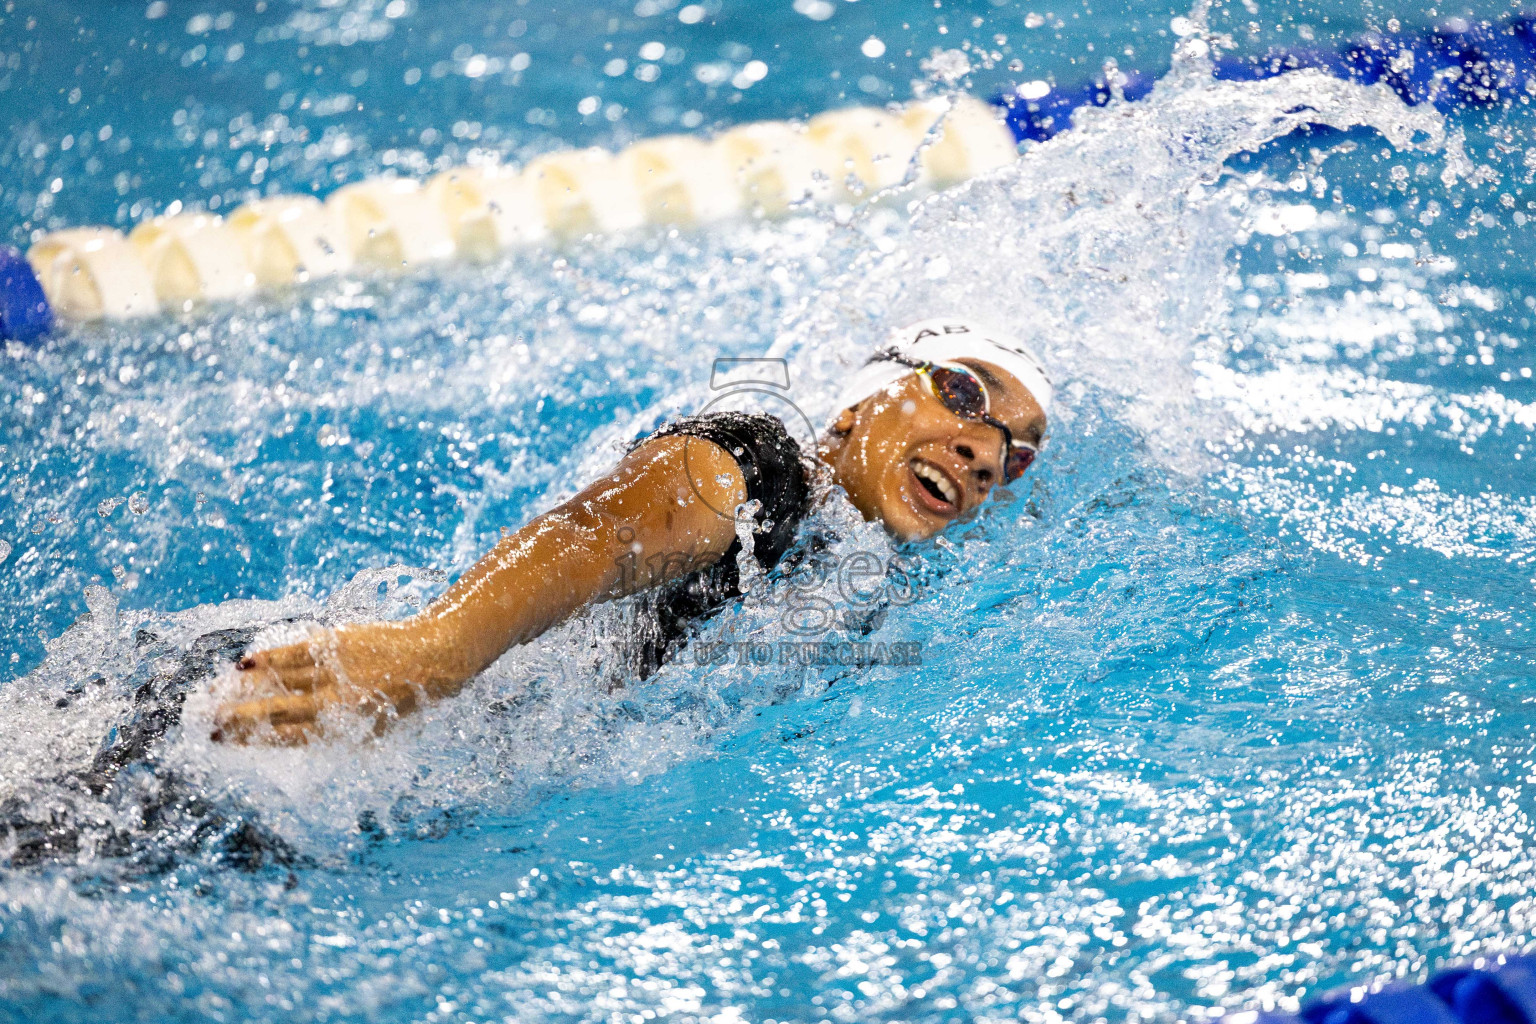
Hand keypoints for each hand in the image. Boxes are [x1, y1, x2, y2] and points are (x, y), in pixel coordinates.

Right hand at [210, 621, 458, 744]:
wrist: (438, 658)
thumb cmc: (403, 697)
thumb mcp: (372, 727)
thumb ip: (332, 731)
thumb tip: (290, 734)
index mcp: (343, 732)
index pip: (284, 740)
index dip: (249, 741)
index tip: (219, 741)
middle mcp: (336, 707)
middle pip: (273, 717)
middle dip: (236, 722)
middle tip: (204, 725)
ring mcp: (336, 676)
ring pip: (279, 686)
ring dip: (242, 691)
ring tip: (212, 694)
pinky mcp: (340, 646)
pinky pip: (298, 653)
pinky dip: (270, 659)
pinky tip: (244, 664)